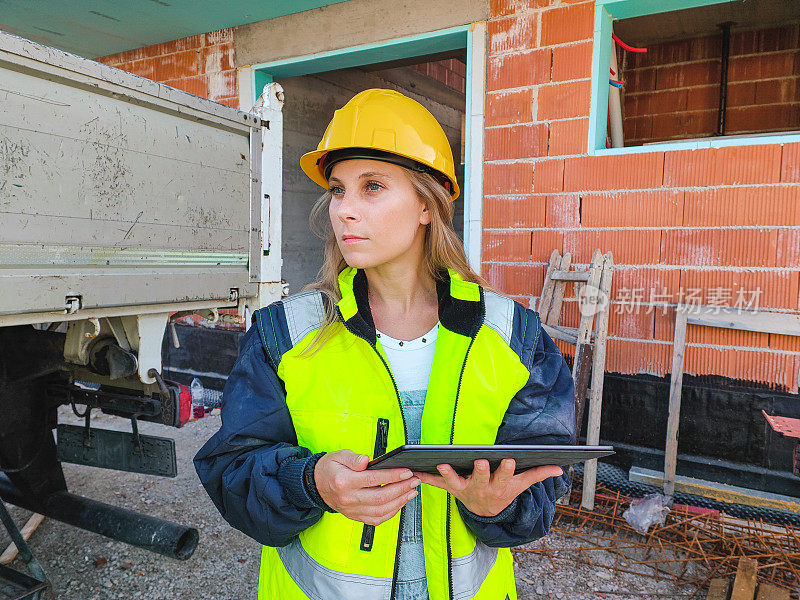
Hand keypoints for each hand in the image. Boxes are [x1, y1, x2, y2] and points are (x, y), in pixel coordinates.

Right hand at [314, 449, 419, 525]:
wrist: (315, 485)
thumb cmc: (329, 469)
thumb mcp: (338, 456)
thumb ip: (353, 458)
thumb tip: (366, 460)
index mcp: (344, 481)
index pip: (373, 479)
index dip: (392, 475)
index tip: (406, 471)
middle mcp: (348, 498)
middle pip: (380, 497)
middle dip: (401, 489)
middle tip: (414, 480)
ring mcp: (352, 510)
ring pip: (380, 511)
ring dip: (400, 502)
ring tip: (412, 492)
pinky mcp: (355, 516)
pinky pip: (376, 519)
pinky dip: (391, 513)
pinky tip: (399, 503)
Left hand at [414, 459, 562, 517]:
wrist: (486, 514)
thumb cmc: (504, 492)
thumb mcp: (521, 485)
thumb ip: (539, 474)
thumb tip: (560, 468)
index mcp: (500, 486)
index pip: (505, 476)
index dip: (507, 469)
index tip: (509, 459)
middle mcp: (482, 489)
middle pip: (481, 478)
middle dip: (480, 470)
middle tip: (480, 461)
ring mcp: (464, 490)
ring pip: (455, 482)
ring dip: (448, 474)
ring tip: (442, 464)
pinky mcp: (450, 489)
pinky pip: (436, 484)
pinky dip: (425, 478)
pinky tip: (415, 470)